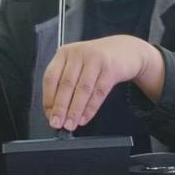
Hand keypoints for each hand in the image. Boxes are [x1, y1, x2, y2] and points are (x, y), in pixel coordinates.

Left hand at [42, 35, 164, 131]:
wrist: (125, 50)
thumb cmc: (97, 60)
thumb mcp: (78, 64)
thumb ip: (65, 83)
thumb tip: (55, 111)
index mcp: (64, 53)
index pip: (51, 77)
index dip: (48, 98)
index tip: (49, 115)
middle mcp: (78, 54)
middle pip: (66, 84)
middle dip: (60, 108)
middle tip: (57, 124)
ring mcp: (95, 60)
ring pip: (82, 89)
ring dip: (74, 110)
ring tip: (70, 125)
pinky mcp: (110, 68)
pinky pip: (99, 92)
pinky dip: (90, 108)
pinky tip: (85, 118)